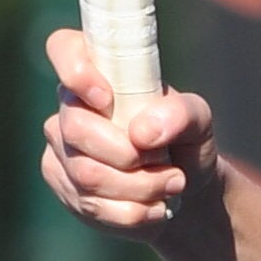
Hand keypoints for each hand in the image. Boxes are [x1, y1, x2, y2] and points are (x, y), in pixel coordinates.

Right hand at [43, 26, 219, 238]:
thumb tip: (142, 132)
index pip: (63, 48)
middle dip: (130, 157)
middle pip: (76, 129)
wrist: (182, 187)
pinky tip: (153, 208)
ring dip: (140, 188)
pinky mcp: (63, 184)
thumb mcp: (199, 121)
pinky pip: (90, 205)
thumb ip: (180, 114)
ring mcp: (61, 147)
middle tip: (172, 168)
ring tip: (172, 186)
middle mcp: (70, 106)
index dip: (75, 71)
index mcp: (99, 72)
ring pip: (87, 174)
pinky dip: (131, 212)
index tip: (106, 98)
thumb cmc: (184, 139)